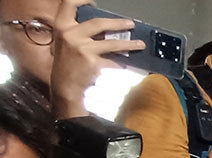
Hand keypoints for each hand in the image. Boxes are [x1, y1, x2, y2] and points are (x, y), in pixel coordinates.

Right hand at [50, 0, 145, 118]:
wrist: (64, 86)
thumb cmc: (67, 64)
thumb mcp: (66, 42)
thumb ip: (79, 32)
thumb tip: (105, 27)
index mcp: (61, 26)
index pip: (68, 3)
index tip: (94, 2)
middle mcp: (70, 34)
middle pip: (98, 23)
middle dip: (118, 23)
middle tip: (130, 24)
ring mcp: (82, 48)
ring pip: (112, 43)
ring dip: (129, 44)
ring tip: (140, 44)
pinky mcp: (93, 63)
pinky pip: (113, 61)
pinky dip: (121, 64)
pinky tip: (126, 65)